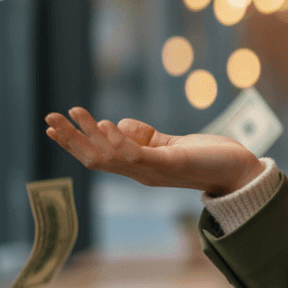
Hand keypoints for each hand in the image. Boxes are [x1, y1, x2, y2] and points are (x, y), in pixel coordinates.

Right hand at [44, 107, 265, 194]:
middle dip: (71, 139)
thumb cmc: (207, 158)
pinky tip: (106, 124)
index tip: (52, 125)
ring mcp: (154, 171)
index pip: (98, 156)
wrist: (239, 171)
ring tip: (73, 113)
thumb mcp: (169, 145)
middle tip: (48, 118)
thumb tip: (118, 125)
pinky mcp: (171, 164)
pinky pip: (138, 155)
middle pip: (96, 158)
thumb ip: (145, 137)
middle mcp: (141, 174)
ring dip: (89, 135)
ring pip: (111, 156)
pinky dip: (119, 141)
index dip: (74, 142)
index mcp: (138, 168)